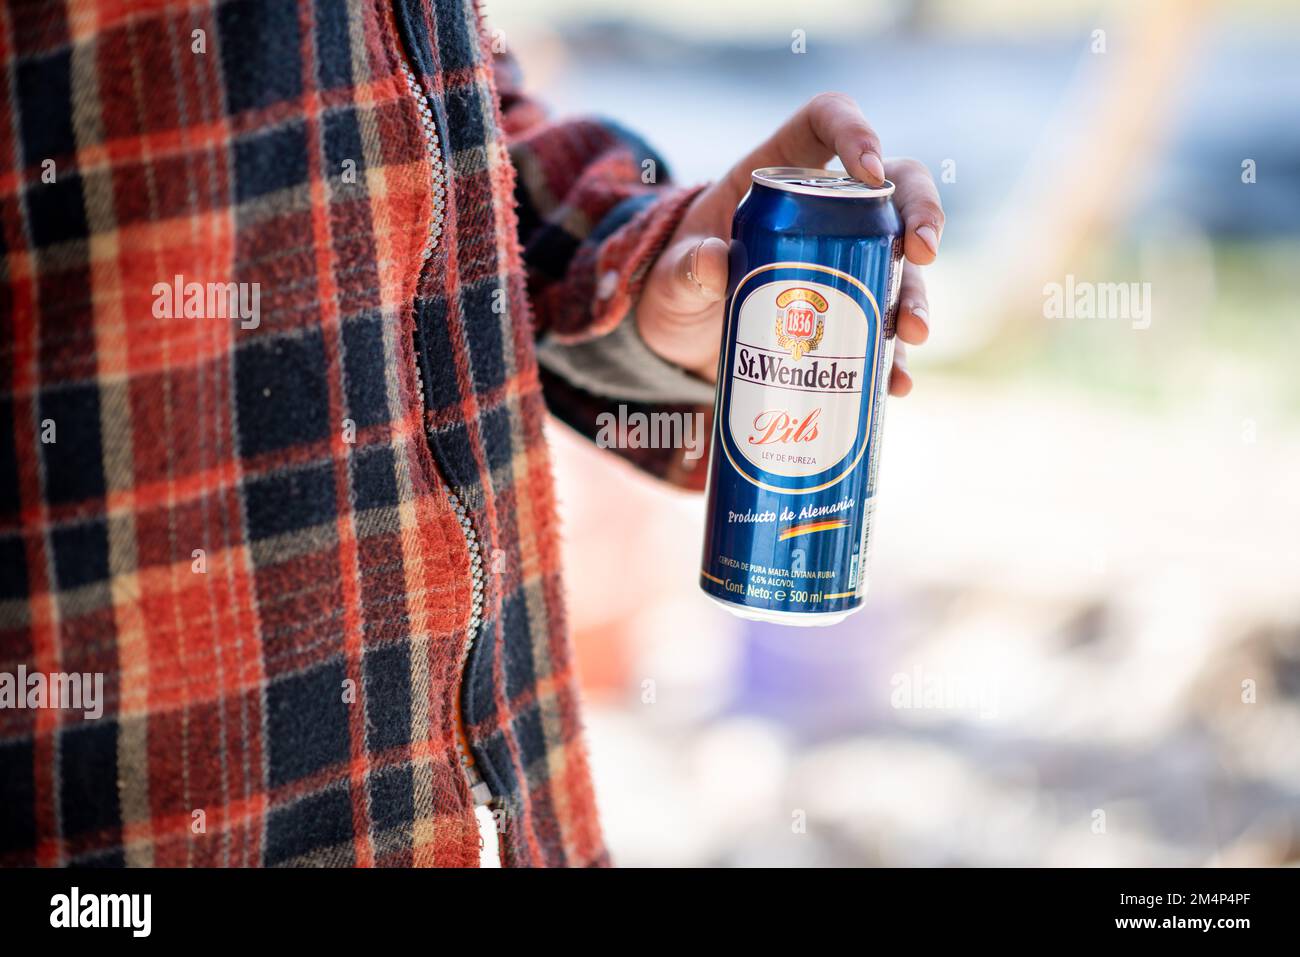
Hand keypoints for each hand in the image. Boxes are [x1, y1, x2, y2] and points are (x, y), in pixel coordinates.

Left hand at [636, 93, 943, 396]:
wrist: (675, 345)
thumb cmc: (672, 290)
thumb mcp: (669, 280)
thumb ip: (684, 269)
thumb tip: (713, 263)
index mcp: (777, 175)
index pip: (824, 124)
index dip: (855, 131)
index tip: (872, 170)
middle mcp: (824, 211)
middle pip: (894, 187)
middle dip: (921, 215)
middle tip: (922, 254)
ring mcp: (842, 262)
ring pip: (899, 264)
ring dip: (915, 296)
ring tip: (912, 334)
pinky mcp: (845, 315)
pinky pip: (882, 330)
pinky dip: (894, 359)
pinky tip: (896, 386)